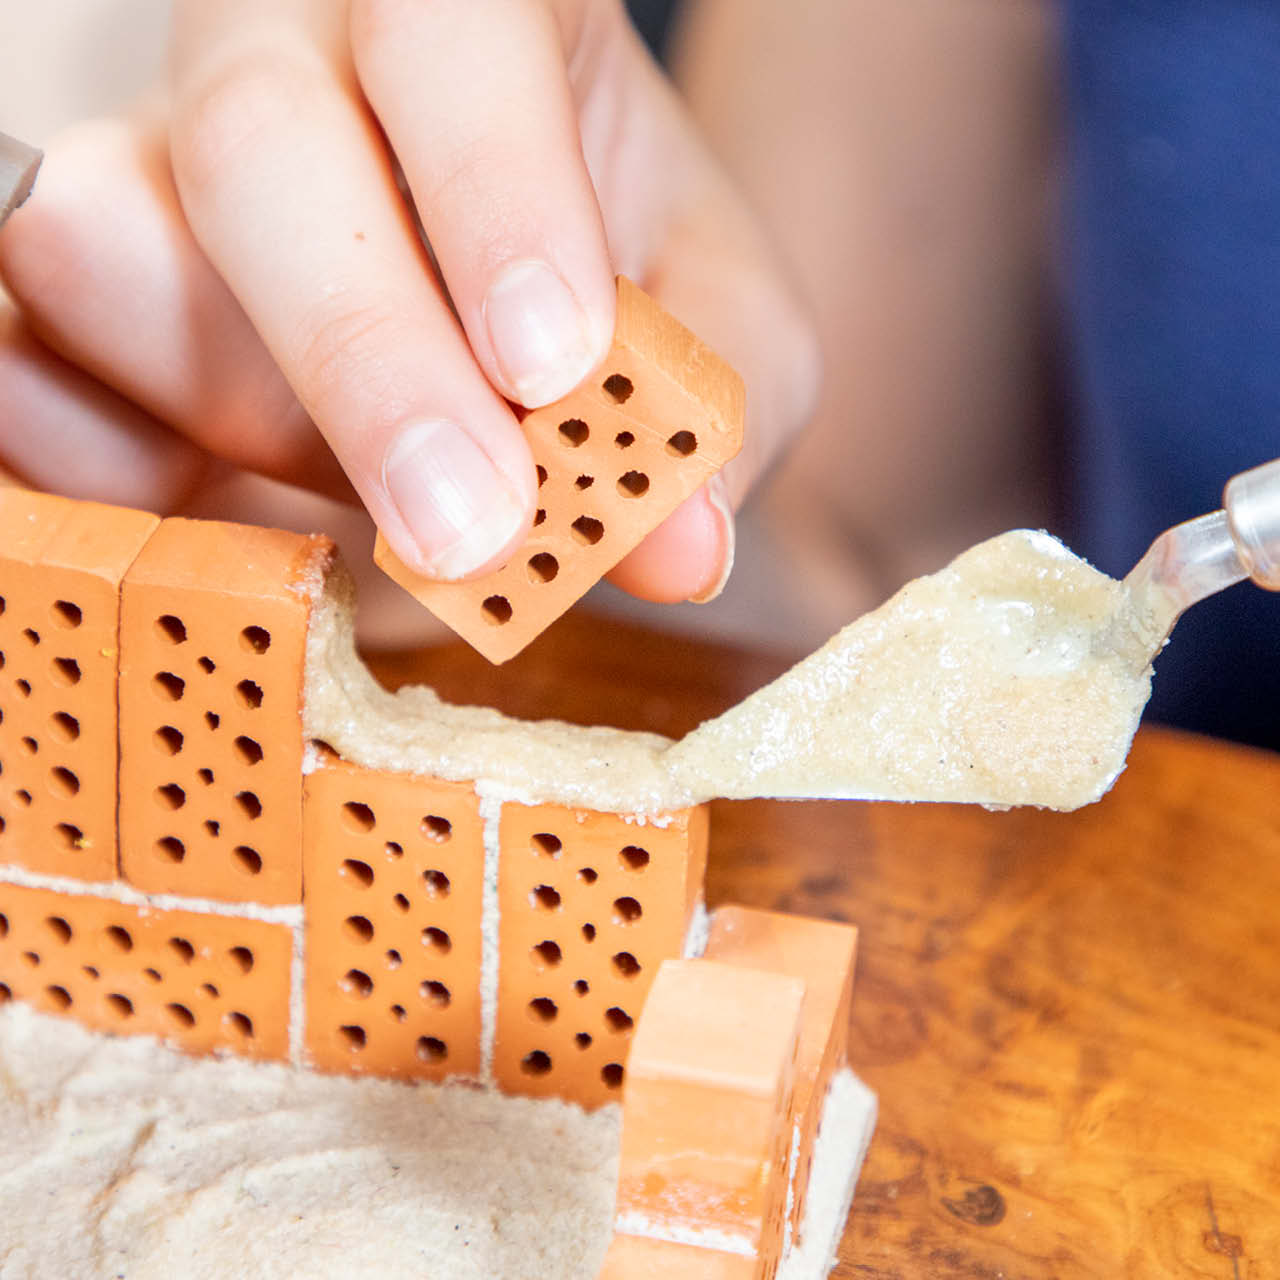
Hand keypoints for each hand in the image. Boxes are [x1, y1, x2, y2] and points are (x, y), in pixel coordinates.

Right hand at [0, 0, 817, 605]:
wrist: (496, 314)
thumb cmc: (615, 300)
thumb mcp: (717, 341)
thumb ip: (706, 420)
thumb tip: (684, 551)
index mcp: (470, 16)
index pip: (451, 23)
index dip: (496, 189)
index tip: (556, 367)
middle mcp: (285, 54)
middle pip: (255, 137)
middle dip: (362, 356)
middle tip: (469, 526)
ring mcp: (150, 164)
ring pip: (102, 253)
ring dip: (247, 423)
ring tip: (372, 496)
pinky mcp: (78, 295)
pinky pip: (26, 379)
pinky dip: (124, 476)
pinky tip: (241, 504)